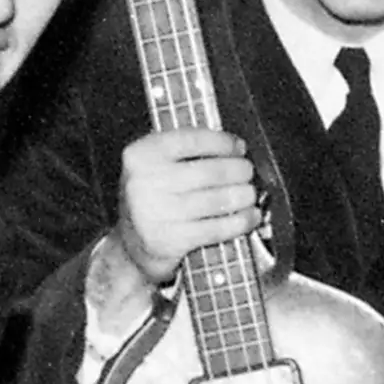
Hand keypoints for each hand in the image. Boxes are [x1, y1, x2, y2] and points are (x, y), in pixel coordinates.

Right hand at [113, 127, 258, 286]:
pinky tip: (249, 217)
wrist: (132, 244)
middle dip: (238, 170)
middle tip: (247, 172)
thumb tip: (234, 147)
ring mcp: (156, 214)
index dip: (222, 142)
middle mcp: (144, 183)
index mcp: (141, 155)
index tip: (238, 147)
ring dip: (243, 196)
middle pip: (209, 171)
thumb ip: (187, 151)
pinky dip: (239, 222)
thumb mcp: (155, 166)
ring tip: (250, 194)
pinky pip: (216, 228)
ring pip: (216, 200)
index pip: (191, 140)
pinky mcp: (170, 241)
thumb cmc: (152, 198)